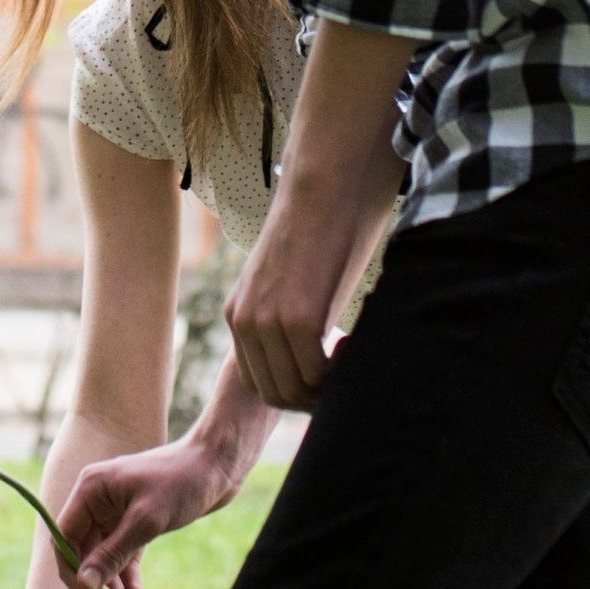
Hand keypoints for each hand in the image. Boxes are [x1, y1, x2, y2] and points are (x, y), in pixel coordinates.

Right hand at [60, 436, 235, 588]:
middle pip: (85, 553)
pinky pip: (125, 558)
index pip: (66, 537)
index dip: (73, 570)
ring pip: (106, 560)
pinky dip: (132, 581)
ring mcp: (116, 514)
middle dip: (99, 586)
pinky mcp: (136, 524)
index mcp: (90, 490)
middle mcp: (98, 501)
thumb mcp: (145, 521)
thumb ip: (111, 554)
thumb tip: (84, 585)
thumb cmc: (181, 481)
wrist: (219, 463)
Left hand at [222, 200, 358, 410]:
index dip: (293, 389)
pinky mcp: (297, 318)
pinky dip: (339, 371)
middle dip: (311, 398)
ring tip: (349, 355)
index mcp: (238, 315)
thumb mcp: (286, 282)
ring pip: (295, 390)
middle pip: (274, 395)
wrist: (320, 189)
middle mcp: (244, 323)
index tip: (324, 370)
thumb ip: (287, 318)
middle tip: (342, 373)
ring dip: (327, 388)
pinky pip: (317, 373)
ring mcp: (268, 322)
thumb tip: (311, 353)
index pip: (258, 383)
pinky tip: (352, 340)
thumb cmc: (314, 230)